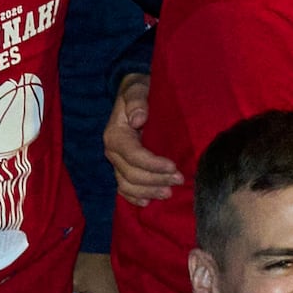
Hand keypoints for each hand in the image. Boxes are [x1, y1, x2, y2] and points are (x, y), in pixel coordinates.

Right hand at [105, 72, 181, 209]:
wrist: (134, 94)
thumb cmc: (139, 90)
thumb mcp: (137, 88)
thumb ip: (137, 101)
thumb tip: (139, 119)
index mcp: (115, 135)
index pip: (133, 155)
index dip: (153, 164)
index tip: (174, 167)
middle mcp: (113, 151)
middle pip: (131, 174)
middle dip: (155, 180)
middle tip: (179, 180)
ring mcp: (116, 161)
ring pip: (127, 184)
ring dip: (148, 192)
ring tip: (169, 193)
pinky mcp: (122, 166)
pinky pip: (124, 187)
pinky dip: (134, 197)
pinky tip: (148, 203)